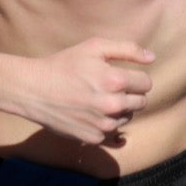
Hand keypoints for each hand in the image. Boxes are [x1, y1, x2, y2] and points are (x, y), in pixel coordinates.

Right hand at [18, 38, 155, 144]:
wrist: (34, 90)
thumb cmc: (64, 65)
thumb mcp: (94, 47)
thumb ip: (127, 49)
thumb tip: (152, 57)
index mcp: (116, 81)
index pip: (146, 83)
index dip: (136, 78)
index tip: (122, 75)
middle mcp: (113, 105)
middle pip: (141, 102)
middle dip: (130, 94)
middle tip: (110, 87)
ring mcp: (104, 125)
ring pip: (127, 117)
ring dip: (120, 109)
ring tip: (98, 99)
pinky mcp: (94, 138)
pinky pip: (113, 133)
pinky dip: (107, 124)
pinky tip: (93, 114)